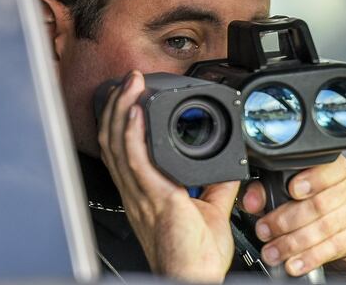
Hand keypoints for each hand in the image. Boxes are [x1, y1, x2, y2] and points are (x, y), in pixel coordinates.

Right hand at [98, 70, 237, 282]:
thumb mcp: (212, 210)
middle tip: (128, 81)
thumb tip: (231, 166)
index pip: (126, 151)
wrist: (193, 278)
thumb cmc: (195, 257)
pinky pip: (134, 160)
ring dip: (121, 110)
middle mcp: (138, 192)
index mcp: (147, 194)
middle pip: (114, 142)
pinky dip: (131, 134)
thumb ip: (219, 186)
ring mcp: (141, 195)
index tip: (135, 98)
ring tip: (129, 85)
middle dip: (117, 107)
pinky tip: (134, 113)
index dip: (123, 123)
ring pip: (118, 145)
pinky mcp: (153, 198)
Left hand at [240, 155, 345, 276]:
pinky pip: (331, 248)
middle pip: (318, 203)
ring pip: (323, 227)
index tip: (292, 190)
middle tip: (265, 231)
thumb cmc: (318, 207)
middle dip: (286, 220)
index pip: (329, 168)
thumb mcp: (292, 194)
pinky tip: (294, 263)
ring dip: (292, 242)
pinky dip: (309, 257)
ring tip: (273, 252)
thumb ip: (267, 192)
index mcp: (334, 170)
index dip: (311, 179)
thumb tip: (251, 200)